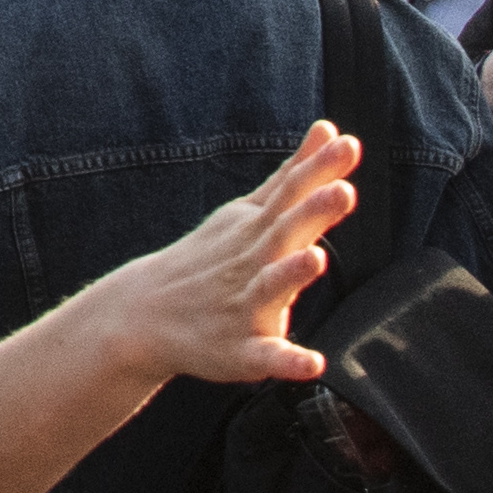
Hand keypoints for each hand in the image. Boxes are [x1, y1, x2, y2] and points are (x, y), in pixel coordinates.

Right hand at [85, 124, 357, 387]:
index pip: (290, 194)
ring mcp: (244, 305)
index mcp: (257, 229)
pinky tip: (311, 362)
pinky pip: (265, 357)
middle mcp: (251, 262)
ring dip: (292, 274)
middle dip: (312, 212)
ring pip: (270, 288)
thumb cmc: (212, 260)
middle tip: (343, 190)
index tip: (346, 146)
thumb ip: (294, 175)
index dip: (318, 170)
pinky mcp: (240, 350)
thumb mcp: (249, 211)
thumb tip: (330, 130)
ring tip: (316, 258)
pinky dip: (286, 360)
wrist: (146, 314)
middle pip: (283, 233)